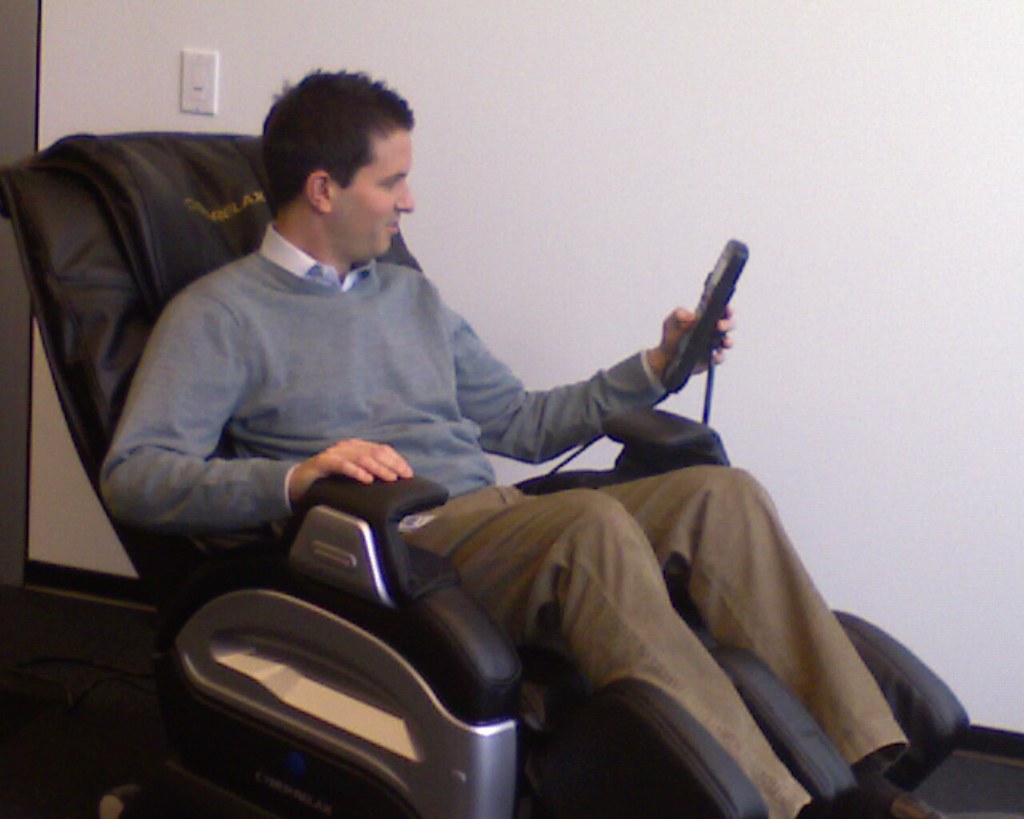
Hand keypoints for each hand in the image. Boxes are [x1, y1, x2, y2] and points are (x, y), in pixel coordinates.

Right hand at [288, 439, 413, 504]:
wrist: (298, 482)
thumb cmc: (329, 480)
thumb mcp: (353, 475)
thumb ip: (370, 473)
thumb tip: (394, 481)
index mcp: (357, 447)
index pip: (382, 450)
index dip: (397, 460)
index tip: (408, 473)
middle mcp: (348, 447)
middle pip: (375, 452)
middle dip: (392, 464)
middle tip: (402, 477)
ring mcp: (335, 453)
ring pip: (361, 457)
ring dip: (378, 468)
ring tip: (389, 478)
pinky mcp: (322, 462)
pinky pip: (342, 464)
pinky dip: (356, 471)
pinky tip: (366, 479)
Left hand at [645, 306, 734, 380]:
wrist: (666, 356)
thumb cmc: (671, 336)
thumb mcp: (671, 322)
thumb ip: (679, 314)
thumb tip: (692, 316)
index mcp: (707, 318)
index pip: (721, 310)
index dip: (727, 309)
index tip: (727, 308)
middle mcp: (714, 330)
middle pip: (728, 325)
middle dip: (727, 324)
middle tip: (719, 325)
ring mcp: (714, 345)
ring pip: (727, 342)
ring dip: (728, 341)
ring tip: (724, 342)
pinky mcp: (712, 359)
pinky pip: (720, 358)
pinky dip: (719, 357)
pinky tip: (714, 356)